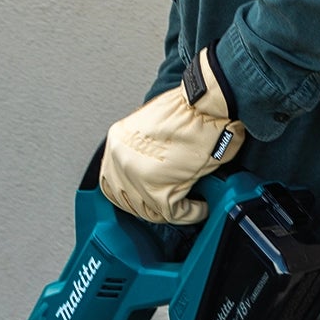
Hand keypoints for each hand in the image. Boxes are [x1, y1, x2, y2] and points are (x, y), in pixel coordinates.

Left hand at [99, 47, 244, 224]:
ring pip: (150, 212)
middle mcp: (121, 161)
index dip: (133, 194)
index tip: (147, 196)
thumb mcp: (152, 126)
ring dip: (171, 211)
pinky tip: (200, 206)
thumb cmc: (189, 110)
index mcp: (116, 144)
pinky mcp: (160, 192)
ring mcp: (138, 178)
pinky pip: (175, 215)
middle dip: (151, 206)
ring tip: (187, 205)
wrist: (206, 104)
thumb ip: (142, 151)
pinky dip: (192, 213)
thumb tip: (151, 172)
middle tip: (169, 204)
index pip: (113, 183)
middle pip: (129, 202)